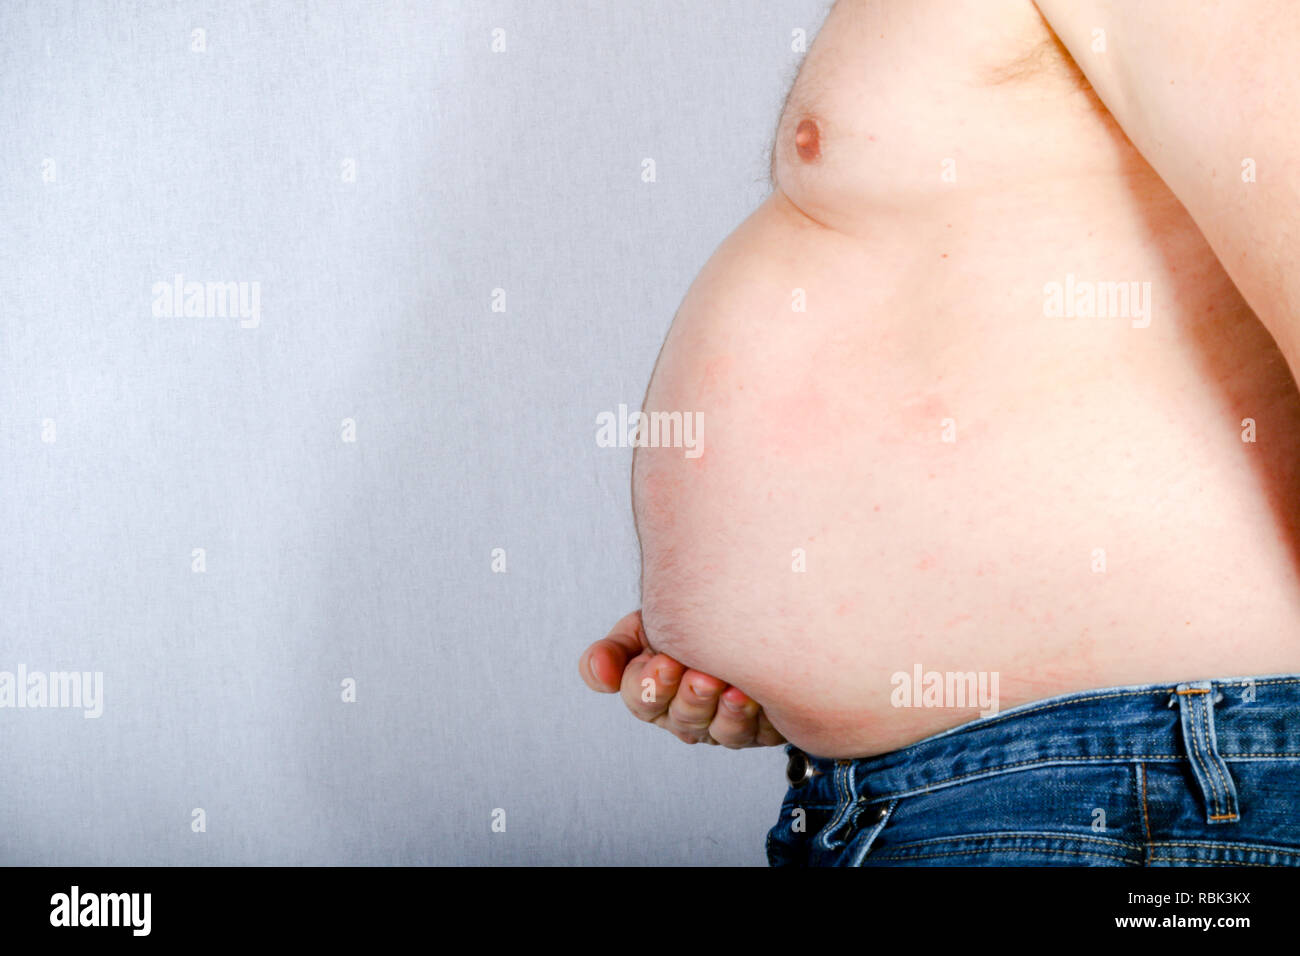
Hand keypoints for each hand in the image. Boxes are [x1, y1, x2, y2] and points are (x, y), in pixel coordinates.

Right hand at [579, 610, 785, 747]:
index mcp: (653, 696)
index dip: (652, 686)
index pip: (643, 699)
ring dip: (726, 712)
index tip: (664, 662)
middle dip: (691, 698)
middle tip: (700, 677)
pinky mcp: (762, 726)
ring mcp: (724, 725)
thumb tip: (598, 673)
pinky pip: (761, 732)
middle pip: (684, 718)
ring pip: (722, 732)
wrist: (730, 614)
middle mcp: (687, 716)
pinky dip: (759, 717)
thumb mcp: (640, 629)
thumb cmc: (681, 624)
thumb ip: (612, 651)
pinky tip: (758, 698)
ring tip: (731, 688)